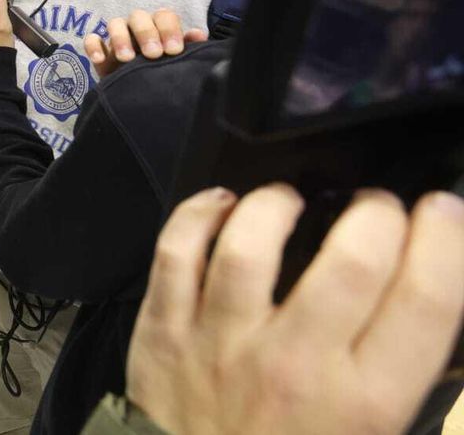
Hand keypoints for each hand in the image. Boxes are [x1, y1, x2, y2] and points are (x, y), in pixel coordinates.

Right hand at [83, 9, 207, 77]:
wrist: (143, 100)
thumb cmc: (164, 76)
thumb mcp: (177, 63)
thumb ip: (189, 49)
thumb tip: (198, 35)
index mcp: (160, 28)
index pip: (164, 16)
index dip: (169, 29)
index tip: (173, 50)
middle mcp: (138, 29)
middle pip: (139, 16)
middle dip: (146, 33)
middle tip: (153, 54)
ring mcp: (118, 39)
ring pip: (115, 23)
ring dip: (120, 38)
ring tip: (126, 58)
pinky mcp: (100, 53)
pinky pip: (92, 40)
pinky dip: (93, 46)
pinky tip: (100, 60)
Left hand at [126, 185, 463, 434]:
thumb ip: (409, 380)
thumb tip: (440, 315)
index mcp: (365, 401)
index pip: (427, 301)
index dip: (445, 240)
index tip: (442, 211)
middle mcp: (297, 365)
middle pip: (353, 258)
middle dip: (377, 211)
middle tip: (378, 207)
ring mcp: (223, 343)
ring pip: (252, 244)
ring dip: (280, 204)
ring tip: (294, 200)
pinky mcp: (165, 331)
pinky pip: (176, 253)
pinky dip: (198, 214)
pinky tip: (223, 204)